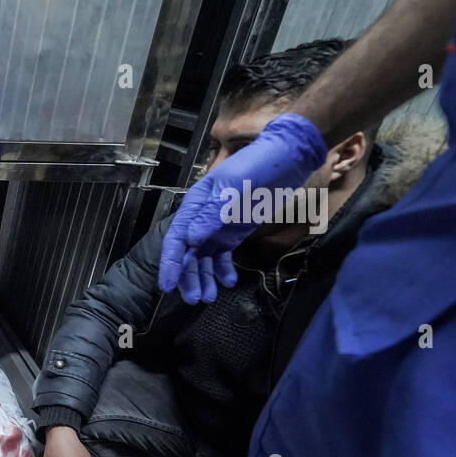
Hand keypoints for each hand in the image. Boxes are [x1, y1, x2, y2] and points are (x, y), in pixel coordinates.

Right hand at [157, 112, 326, 303]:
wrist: (287, 157)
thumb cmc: (258, 165)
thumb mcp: (235, 187)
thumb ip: (213, 214)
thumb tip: (191, 240)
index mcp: (196, 205)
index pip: (177, 238)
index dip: (170, 263)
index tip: (168, 285)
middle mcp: (202, 218)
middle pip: (188, 253)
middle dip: (189, 277)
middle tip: (196, 299)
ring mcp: (218, 227)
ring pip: (203, 258)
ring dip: (204, 278)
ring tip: (209, 297)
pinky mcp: (234, 232)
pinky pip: (222, 256)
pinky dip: (223, 270)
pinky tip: (229, 281)